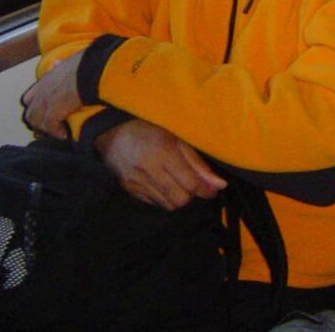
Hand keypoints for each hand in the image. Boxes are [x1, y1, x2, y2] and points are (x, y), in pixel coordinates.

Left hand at [21, 52, 85, 138]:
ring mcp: (46, 102)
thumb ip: (61, 65)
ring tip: (57, 133)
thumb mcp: (69, 61)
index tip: (44, 114)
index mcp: (45, 80)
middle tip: (50, 128)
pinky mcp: (54, 112)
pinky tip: (65, 134)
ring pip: (36, 122)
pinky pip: (50, 127)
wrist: (91, 70)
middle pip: (30, 114)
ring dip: (46, 129)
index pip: (29, 98)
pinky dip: (57, 133)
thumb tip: (57, 63)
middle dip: (38, 122)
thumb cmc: (86, 64)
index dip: (35, 108)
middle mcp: (42, 91)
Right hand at [96, 119, 226, 209]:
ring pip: (168, 205)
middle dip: (191, 195)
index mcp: (164, 152)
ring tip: (178, 183)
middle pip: (180, 199)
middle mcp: (150, 170)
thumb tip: (219, 184)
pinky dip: (164, 198)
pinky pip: (154, 203)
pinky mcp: (130, 190)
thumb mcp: (177, 139)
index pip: (191, 183)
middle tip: (193, 184)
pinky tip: (164, 185)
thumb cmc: (151, 131)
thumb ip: (198, 163)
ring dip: (178, 198)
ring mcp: (137, 183)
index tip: (213, 189)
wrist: (114, 135)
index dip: (206, 190)